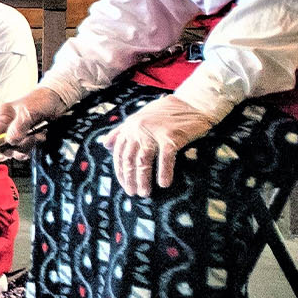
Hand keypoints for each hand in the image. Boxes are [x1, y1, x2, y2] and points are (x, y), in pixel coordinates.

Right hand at [0, 87, 69, 151]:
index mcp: (4, 116)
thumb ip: (18, 128)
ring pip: (17, 148)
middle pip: (6, 145)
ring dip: (28, 145)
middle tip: (29, 140)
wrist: (58, 100)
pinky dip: (35, 144)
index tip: (8, 151)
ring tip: (37, 136)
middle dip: (18, 146)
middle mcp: (9, 125)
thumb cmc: (41, 100)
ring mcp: (19, 131)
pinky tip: (40, 135)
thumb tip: (10, 141)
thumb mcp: (27, 113)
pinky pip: (28, 147)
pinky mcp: (29, 136)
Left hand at [100, 95, 215, 196]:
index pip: (119, 153)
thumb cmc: (166, 113)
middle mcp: (138, 129)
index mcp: (130, 126)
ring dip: (143, 179)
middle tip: (133, 193)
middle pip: (129, 159)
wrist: (192, 104)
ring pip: (143, 160)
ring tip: (145, 193)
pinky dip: (164, 172)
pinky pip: (165, 158)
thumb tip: (104, 144)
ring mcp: (154, 132)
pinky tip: (164, 184)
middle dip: (129, 178)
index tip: (124, 185)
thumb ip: (121, 131)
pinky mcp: (171, 136)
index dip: (120, 171)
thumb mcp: (139, 118)